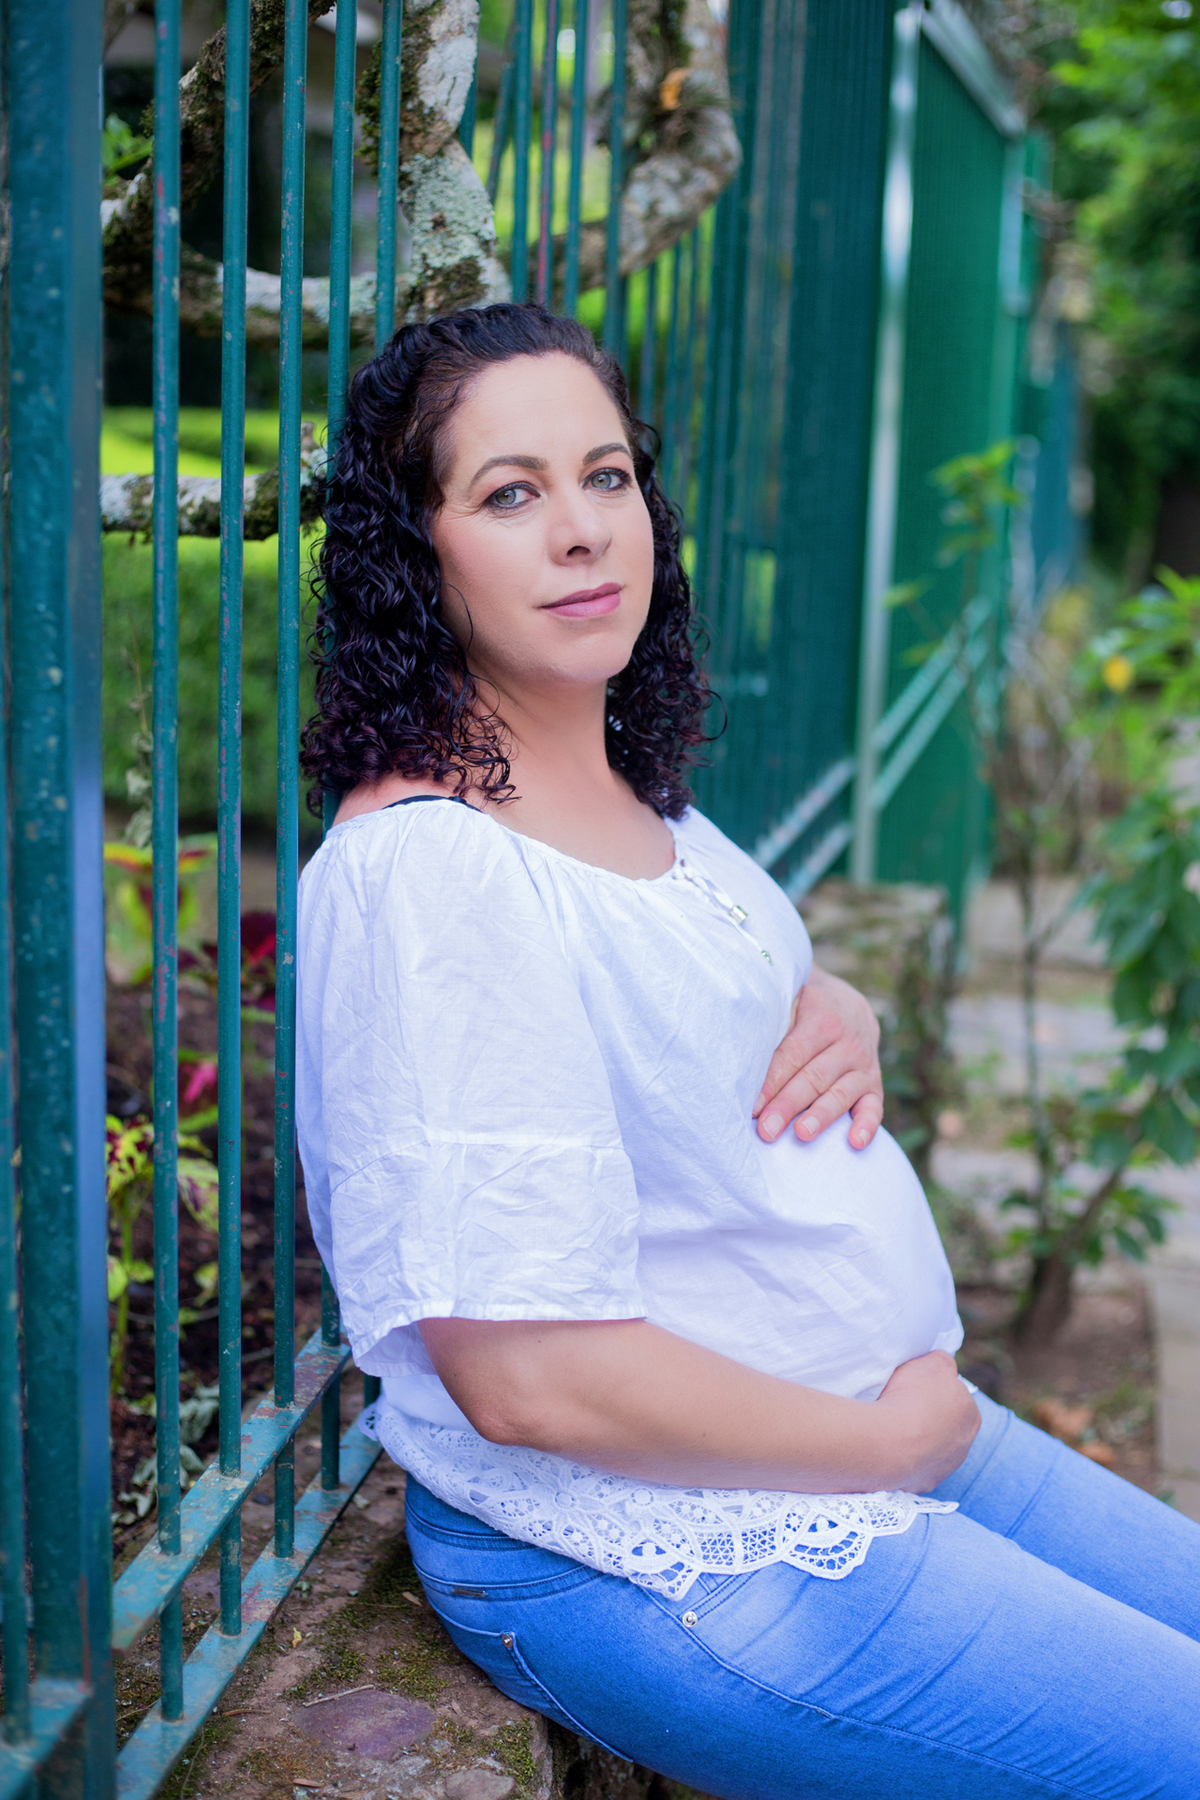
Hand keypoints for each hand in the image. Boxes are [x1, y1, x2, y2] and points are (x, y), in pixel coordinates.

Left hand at [753, 964, 883, 1148]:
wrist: (846, 999)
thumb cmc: (804, 1004)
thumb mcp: (791, 1000)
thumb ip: (775, 1026)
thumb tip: (742, 1057)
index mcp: (823, 1018)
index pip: (793, 1055)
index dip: (771, 1082)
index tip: (752, 1106)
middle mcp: (848, 1042)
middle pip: (813, 1077)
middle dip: (788, 1105)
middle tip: (767, 1129)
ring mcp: (864, 1064)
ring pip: (841, 1093)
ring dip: (821, 1116)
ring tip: (802, 1135)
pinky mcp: (874, 1083)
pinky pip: (875, 1106)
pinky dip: (867, 1125)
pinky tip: (855, 1143)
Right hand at [875, 1351, 979, 1491]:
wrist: (891, 1442)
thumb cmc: (911, 1397)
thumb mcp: (932, 1362)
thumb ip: (943, 1362)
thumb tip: (944, 1366)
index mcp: (971, 1414)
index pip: (953, 1398)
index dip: (932, 1392)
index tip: (914, 1390)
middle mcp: (964, 1445)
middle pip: (944, 1425)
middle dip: (928, 1418)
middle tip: (902, 1408)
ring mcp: (944, 1468)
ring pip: (930, 1448)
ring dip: (916, 1440)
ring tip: (893, 1429)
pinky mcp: (923, 1484)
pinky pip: (913, 1466)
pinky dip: (904, 1458)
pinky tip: (890, 1447)